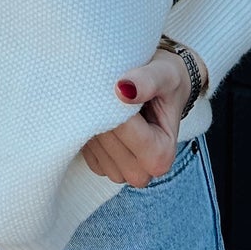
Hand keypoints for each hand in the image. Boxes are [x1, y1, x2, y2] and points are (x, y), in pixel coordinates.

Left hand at [81, 46, 204, 186]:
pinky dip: (86, 128)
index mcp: (162, 155)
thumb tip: (122, 89)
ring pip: (93, 143)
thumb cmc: (166, 85)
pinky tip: (100, 114)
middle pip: (106, 138)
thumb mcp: (164, 75)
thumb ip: (148, 81)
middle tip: (111, 90)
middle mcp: (142, 173)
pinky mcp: (101, 168)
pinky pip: (84, 149)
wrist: (162, 93)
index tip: (120, 84)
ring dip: (92, 118)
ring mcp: (120, 174)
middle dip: (102, 110)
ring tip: (108, 102)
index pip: (123, 126)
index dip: (115, 102)